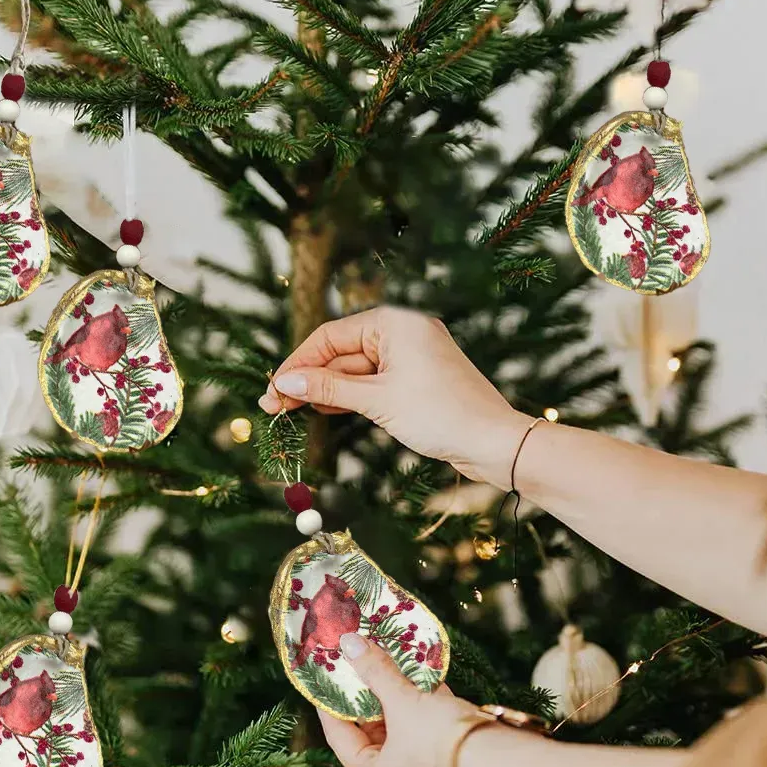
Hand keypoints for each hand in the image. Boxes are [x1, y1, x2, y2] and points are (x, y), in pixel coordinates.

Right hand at [258, 306, 530, 486]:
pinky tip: (322, 410)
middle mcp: (401, 332)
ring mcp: (410, 356)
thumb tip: (285, 383)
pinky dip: (348, 396)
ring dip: (324, 391)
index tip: (272, 390)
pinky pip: (372, 382)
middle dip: (306, 380)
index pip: (330, 336)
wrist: (494, 443)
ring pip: (354, 370)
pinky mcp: (415, 380)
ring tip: (288, 413)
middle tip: (272, 407)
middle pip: (340, 352)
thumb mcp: (377, 400)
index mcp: (394, 323)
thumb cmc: (441, 415)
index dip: (297, 364)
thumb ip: (328, 389)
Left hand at [318, 633, 478, 766]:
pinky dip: (424, 710)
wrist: (503, 764)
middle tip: (358, 667)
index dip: (330, 704)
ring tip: (389, 668)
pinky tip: (426, 682)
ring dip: (398, 702)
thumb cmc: (441, 738)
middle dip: (369, 699)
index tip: (325, 678)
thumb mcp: (404, 701)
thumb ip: (376, 671)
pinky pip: (428, 736)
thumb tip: (349, 644)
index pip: (339, 737)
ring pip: (402, 734)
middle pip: (372, 735)